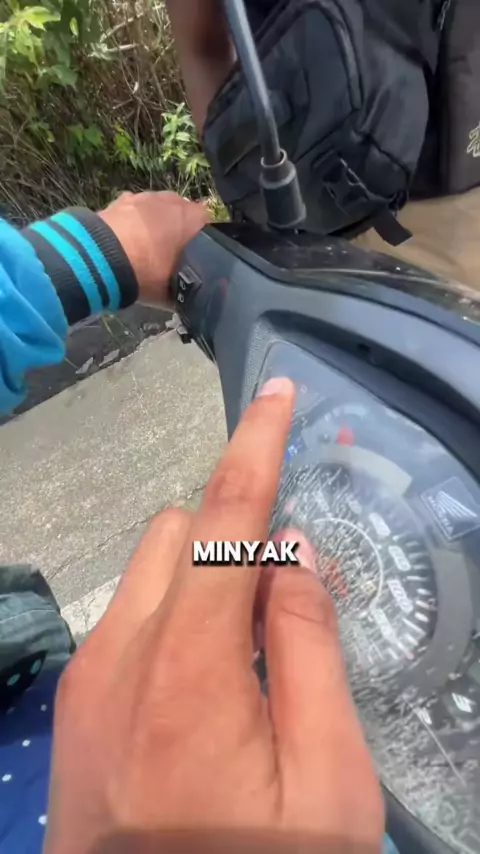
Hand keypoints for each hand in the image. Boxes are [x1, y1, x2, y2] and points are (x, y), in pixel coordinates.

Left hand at [45, 377, 383, 853]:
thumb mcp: (326, 784)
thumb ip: (308, 650)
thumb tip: (289, 550)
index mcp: (189, 668)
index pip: (228, 521)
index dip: (256, 447)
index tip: (276, 393)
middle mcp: (121, 654)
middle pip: (178, 530)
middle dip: (236, 532)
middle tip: (286, 590)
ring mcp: (87, 679)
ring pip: (149, 569)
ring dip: (205, 574)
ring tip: (250, 651)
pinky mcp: (74, 705)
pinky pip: (129, 616)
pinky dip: (174, 612)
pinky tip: (206, 682)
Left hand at [98, 191, 208, 306]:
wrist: (101, 258)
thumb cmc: (147, 273)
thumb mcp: (175, 292)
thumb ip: (189, 291)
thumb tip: (192, 298)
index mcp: (195, 219)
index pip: (211, 231)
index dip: (204, 247)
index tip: (196, 263)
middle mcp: (176, 201)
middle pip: (184, 217)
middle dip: (179, 233)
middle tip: (170, 257)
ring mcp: (148, 196)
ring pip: (159, 211)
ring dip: (156, 225)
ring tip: (146, 250)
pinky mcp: (123, 199)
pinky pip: (136, 211)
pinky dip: (134, 223)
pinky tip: (127, 240)